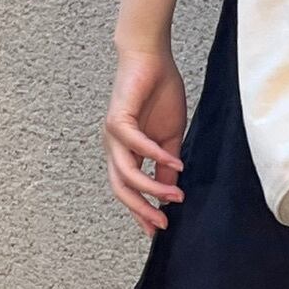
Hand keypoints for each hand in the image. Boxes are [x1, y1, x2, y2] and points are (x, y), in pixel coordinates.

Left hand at [103, 48, 186, 236]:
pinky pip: (134, 144)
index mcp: (126, 154)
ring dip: (151, 187)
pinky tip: (173, 162)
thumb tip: (172, 189)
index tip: (159, 230)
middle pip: (121, 188)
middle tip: (163, 222)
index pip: (129, 190)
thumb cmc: (159, 92)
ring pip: (125, 172)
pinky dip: (154, 155)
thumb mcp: (169, 136)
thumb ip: (168, 162)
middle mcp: (115, 148)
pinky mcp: (117, 119)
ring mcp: (113, 135)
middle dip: (142, 208)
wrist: (151, 58)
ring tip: (175, 194)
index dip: (142, 211)